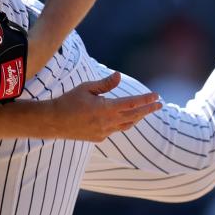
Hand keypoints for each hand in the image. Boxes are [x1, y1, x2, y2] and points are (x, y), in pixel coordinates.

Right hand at [47, 71, 162, 141]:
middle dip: (148, 109)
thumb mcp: (86, 88)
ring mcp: (104, 132)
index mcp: (106, 108)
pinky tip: (120, 119)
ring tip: (144, 112)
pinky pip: (114, 130)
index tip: (156, 95)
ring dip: (137, 118)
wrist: (54, 122)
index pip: (132, 103)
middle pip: (134, 115)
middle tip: (160, 104)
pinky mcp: (99, 138)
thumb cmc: (69, 101)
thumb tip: (119, 75)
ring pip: (126, 125)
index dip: (146, 99)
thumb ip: (105, 84)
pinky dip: (120, 124)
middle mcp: (108, 122)